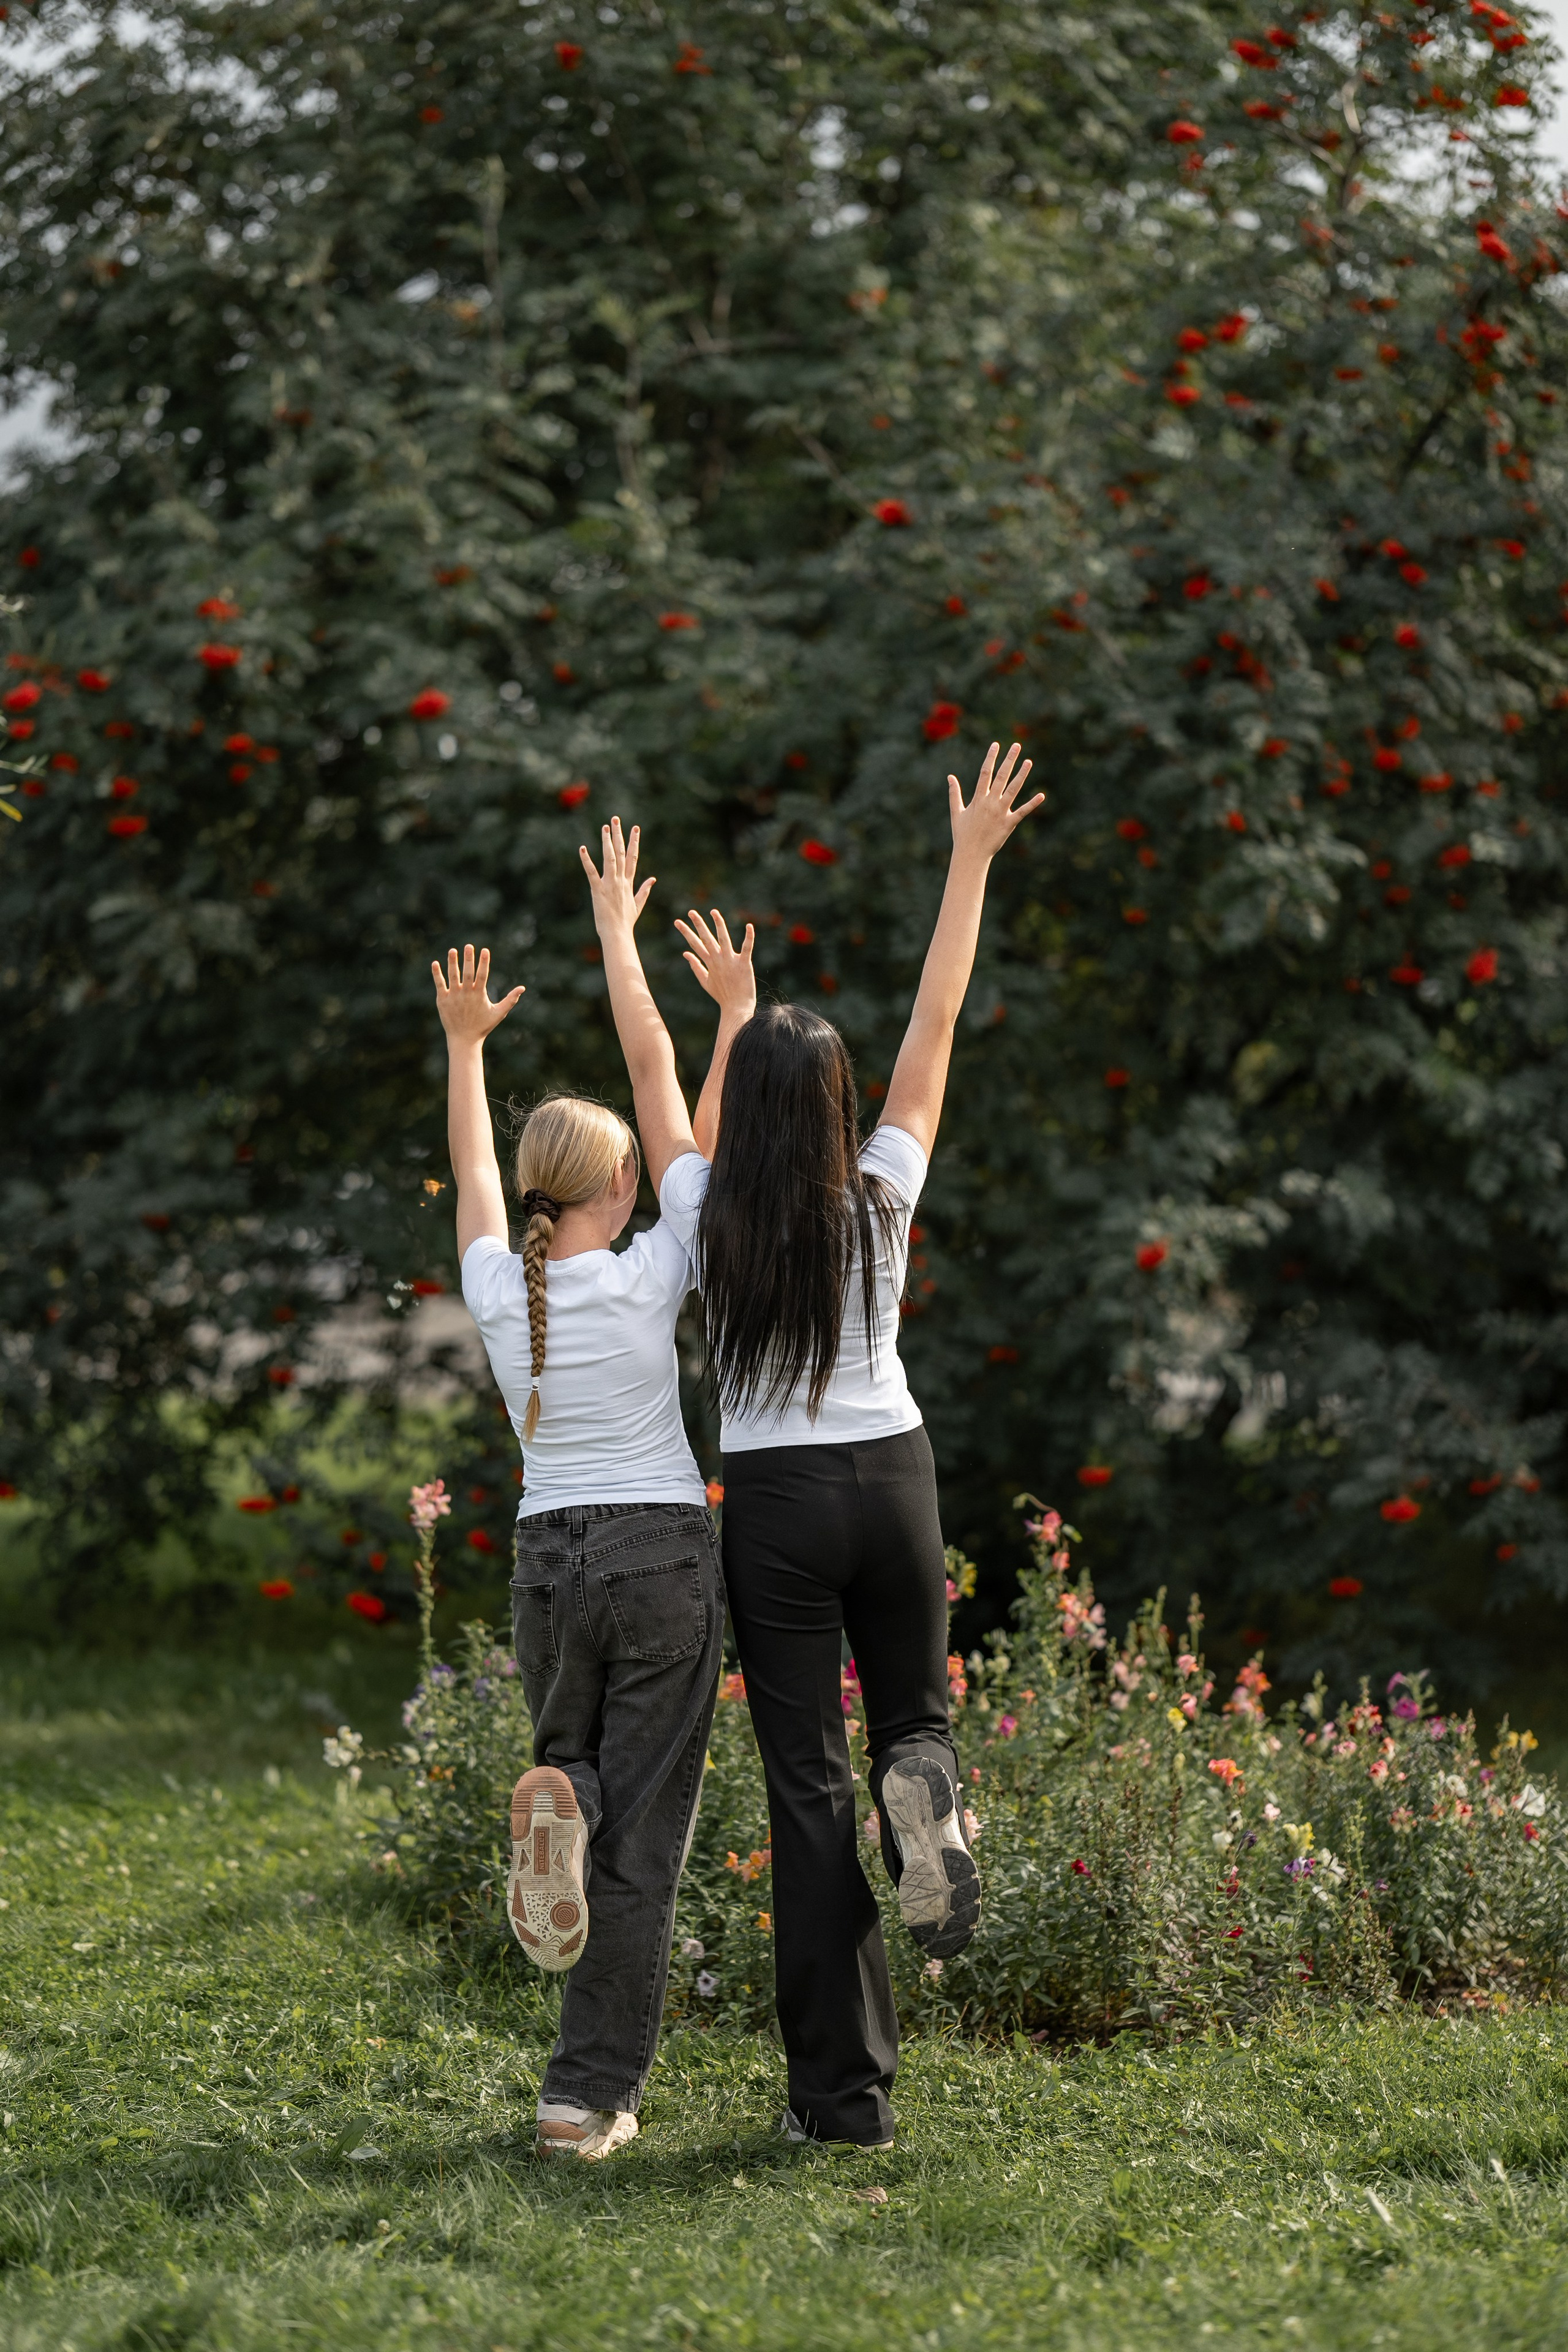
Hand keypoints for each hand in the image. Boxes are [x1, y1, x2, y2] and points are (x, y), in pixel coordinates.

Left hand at [431, 944, 523, 1044]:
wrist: (464, 1040)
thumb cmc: (483, 1026)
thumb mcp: (499, 1013)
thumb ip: (510, 1000)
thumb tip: (523, 988)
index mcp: (479, 995)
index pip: (483, 974)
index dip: (484, 962)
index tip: (485, 950)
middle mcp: (466, 994)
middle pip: (467, 973)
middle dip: (468, 959)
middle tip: (469, 945)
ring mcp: (454, 996)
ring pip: (453, 976)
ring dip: (452, 963)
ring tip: (452, 950)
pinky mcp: (443, 1000)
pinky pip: (440, 984)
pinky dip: (437, 974)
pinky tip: (435, 963)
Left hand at [579, 814, 653, 940]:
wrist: (618, 934)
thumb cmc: (626, 922)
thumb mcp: (638, 905)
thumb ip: (644, 890)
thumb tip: (653, 879)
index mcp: (629, 883)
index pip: (633, 858)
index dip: (634, 842)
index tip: (636, 828)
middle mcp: (620, 880)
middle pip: (622, 853)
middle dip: (619, 835)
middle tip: (616, 819)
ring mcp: (609, 884)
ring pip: (610, 858)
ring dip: (607, 842)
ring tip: (605, 826)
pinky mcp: (597, 890)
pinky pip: (591, 872)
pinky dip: (586, 860)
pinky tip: (582, 848)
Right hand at [673, 907, 756, 1018]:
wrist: (737, 1008)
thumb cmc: (722, 995)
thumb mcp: (705, 981)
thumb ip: (695, 966)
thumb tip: (685, 954)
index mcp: (709, 963)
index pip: (695, 944)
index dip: (686, 932)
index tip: (677, 922)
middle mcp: (718, 960)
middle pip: (706, 939)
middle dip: (698, 924)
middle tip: (691, 912)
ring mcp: (731, 961)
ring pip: (724, 939)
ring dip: (719, 925)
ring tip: (714, 912)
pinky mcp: (744, 964)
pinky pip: (747, 948)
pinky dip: (748, 937)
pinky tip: (749, 926)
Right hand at [948, 741, 1043, 863]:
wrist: (971, 854)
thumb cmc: (962, 834)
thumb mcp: (956, 812)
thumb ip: (954, 793)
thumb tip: (950, 777)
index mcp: (978, 798)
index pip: (985, 773)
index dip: (991, 758)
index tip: (996, 745)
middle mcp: (990, 802)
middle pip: (1001, 776)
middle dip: (1009, 760)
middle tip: (1016, 745)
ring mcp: (1000, 812)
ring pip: (1013, 789)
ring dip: (1021, 774)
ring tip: (1029, 761)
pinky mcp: (1009, 823)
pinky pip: (1022, 811)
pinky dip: (1032, 804)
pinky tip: (1042, 795)